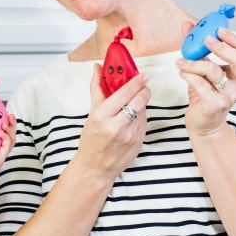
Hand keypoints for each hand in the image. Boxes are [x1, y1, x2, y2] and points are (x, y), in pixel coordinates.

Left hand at [0, 113, 16, 182]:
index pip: (0, 129)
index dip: (3, 121)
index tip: (3, 112)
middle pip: (9, 133)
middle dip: (12, 124)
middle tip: (10, 116)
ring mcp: (0, 151)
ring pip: (11, 139)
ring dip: (10, 130)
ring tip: (5, 124)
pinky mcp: (1, 157)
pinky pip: (7, 146)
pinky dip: (7, 138)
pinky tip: (1, 133)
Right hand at [75, 63, 150, 179]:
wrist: (95, 168)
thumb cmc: (91, 140)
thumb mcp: (91, 114)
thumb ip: (97, 88)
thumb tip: (97, 67)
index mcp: (102, 116)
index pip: (124, 92)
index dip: (136, 81)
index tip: (142, 74)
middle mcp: (116, 126)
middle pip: (140, 99)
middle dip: (143, 90)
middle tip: (142, 85)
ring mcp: (130, 136)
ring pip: (144, 110)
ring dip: (141, 104)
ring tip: (132, 105)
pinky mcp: (139, 143)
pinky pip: (144, 123)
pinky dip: (140, 117)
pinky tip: (131, 119)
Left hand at [176, 23, 235, 136]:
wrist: (203, 123)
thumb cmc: (205, 93)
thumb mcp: (202, 68)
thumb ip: (196, 47)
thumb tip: (187, 24)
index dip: (235, 38)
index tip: (218, 29)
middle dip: (222, 47)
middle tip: (205, 39)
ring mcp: (229, 95)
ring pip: (214, 71)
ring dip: (194, 63)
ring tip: (180, 61)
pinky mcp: (216, 104)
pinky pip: (201, 84)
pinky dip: (188, 75)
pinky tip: (181, 72)